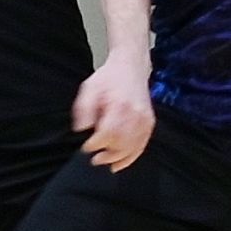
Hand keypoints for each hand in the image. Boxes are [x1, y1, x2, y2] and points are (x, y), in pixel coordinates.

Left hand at [73, 53, 154, 170]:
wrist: (130, 67)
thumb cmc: (109, 78)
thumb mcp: (89, 88)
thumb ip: (83, 109)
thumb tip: (81, 129)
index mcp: (119, 104)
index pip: (109, 131)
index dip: (96, 144)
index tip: (86, 148)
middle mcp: (135, 113)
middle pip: (122, 143)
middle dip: (107, 155)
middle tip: (95, 160)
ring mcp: (145, 119)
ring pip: (133, 147)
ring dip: (119, 159)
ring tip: (106, 164)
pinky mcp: (149, 123)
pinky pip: (142, 145)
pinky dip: (131, 157)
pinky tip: (120, 163)